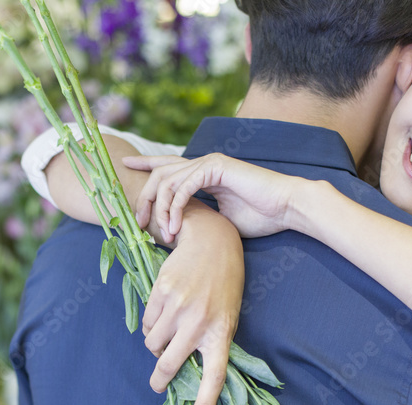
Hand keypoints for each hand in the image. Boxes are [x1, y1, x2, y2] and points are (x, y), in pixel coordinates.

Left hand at [123, 153, 301, 238]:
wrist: (286, 209)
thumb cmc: (260, 217)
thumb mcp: (219, 220)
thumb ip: (197, 218)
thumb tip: (177, 231)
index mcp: (204, 174)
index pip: (167, 167)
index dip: (145, 165)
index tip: (125, 167)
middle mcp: (203, 164)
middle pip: (160, 172)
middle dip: (144, 197)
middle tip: (137, 222)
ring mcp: (209, 163)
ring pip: (168, 179)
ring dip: (160, 209)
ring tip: (160, 233)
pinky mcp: (216, 167)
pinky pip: (184, 186)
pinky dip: (175, 208)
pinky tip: (174, 227)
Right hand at [144, 203, 243, 404]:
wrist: (213, 242)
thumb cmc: (223, 286)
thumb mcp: (226, 316)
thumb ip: (209, 342)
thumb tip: (185, 373)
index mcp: (220, 334)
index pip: (214, 377)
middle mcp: (199, 324)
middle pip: (167, 364)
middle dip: (159, 379)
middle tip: (158, 384)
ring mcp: (178, 308)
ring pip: (152, 343)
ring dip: (155, 343)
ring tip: (168, 331)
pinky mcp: (161, 293)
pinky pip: (146, 323)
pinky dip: (151, 323)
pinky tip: (164, 310)